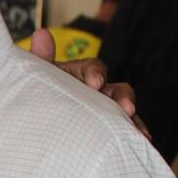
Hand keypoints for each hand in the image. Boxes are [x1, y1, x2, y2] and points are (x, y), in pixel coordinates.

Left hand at [28, 28, 149, 140]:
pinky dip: (135, 136)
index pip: (93, 68)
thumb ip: (41, 58)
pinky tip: (143, 144)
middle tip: (127, 108)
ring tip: (141, 133)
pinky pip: (126, 131)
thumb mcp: (37, 76)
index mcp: (79, 74)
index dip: (96, 73)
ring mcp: (105, 110)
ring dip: (135, 120)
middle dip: (123, 98)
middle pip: (117, 90)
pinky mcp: (110, 129)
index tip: (95, 82)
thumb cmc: (36, 91)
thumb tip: (41, 33)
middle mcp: (97, 91)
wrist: (34, 120)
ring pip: (125, 112)